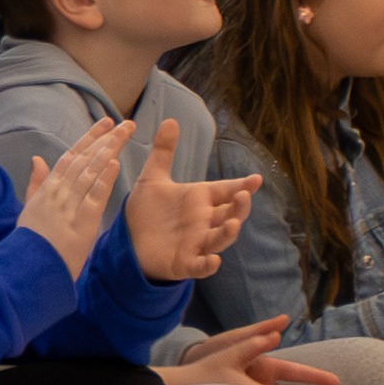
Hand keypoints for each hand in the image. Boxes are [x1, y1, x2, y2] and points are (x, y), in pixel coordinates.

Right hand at [14, 113, 135, 270]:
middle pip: (85, 158)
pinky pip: (95, 197)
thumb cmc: (31, 241)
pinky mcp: (82, 222)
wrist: (31, 267)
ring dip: (108, 151)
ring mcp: (71, 205)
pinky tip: (115, 163)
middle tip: (125, 124)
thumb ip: (36, 183)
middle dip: (106, 139)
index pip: (72, 155)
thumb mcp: (30, 208)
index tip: (106, 123)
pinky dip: (104, 179)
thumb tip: (37, 159)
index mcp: (48, 187)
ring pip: (91, 172)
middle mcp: (60, 191)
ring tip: (125, 134)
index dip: (90, 137)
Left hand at [121, 119, 260, 282]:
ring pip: (220, 239)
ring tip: (232, 224)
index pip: (226, 190)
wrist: (128, 240)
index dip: (242, 186)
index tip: (256, 179)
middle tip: (243, 196)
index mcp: (201, 199)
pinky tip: (213, 261)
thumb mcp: (153, 178)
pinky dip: (208, 264)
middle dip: (239, 207)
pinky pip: (200, 265)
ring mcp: (197, 243)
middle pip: (230, 214)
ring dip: (228, 233)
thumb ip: (164, 151)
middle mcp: (204, 221)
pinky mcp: (184, 262)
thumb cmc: (147, 211)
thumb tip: (170, 119)